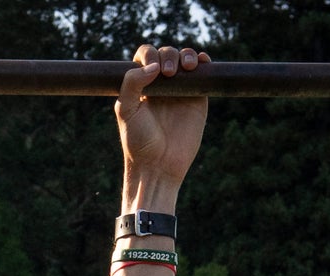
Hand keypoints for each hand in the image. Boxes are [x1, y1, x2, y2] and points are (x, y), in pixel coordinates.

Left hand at [116, 44, 209, 193]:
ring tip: (187, 67)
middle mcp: (161, 85)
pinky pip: (202, 74)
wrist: (158, 167)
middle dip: (168, 56)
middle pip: (167, 54)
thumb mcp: (126, 112)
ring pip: (185, 59)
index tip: (153, 68)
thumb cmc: (138, 143)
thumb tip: (154, 66)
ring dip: (187, 55)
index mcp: (142, 85)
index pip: (146, 56)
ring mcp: (181, 91)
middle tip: (168, 73)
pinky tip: (201, 62)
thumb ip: (132, 84)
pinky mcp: (197, 99)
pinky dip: (204, 62)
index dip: (150, 54)